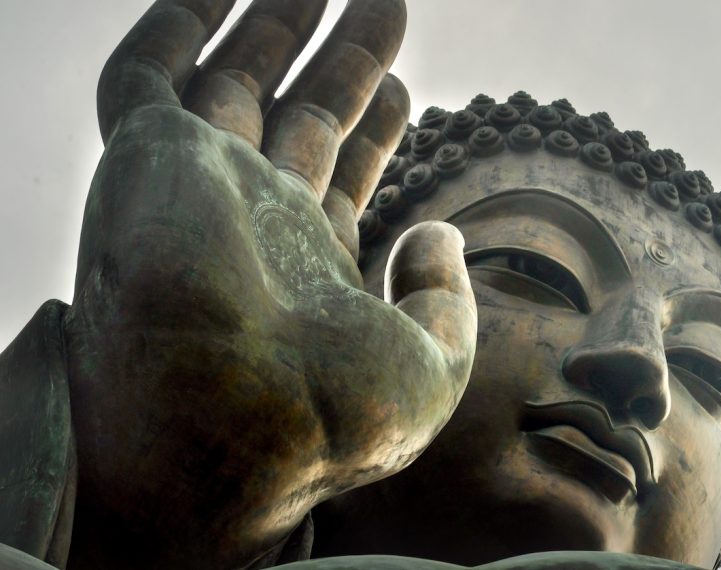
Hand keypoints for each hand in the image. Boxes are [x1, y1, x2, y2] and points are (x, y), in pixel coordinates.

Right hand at [63, 0, 475, 561]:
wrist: (232, 433)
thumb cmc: (333, 418)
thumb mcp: (433, 367)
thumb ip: (446, 299)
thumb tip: (440, 232)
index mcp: (312, 262)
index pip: (345, 174)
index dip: (375, 127)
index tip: (400, 86)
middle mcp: (252, 219)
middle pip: (301, 117)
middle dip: (341, 61)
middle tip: (384, 8)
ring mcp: (199, 185)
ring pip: (234, 82)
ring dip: (274, 25)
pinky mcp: (148, 159)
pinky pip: (149, 74)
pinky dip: (178, 24)